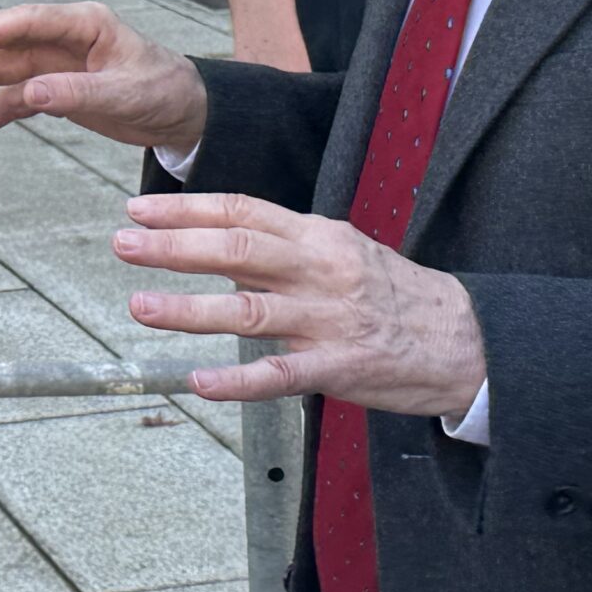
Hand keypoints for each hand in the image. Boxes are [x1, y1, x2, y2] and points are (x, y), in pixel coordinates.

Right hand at [0, 2, 208, 158]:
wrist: (186, 114)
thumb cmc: (165, 92)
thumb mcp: (125, 94)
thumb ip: (75, 92)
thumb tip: (28, 94)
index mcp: (84, 24)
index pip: (24, 21)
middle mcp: (64, 39)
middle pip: (4, 42)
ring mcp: (57, 64)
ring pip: (4, 73)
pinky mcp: (56, 89)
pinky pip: (15, 99)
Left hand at [116, 191, 486, 416]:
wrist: (468, 340)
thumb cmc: (395, 294)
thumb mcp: (344, 252)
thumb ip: (284, 246)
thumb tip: (218, 242)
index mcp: (319, 236)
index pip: (243, 212)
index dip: (187, 209)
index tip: (138, 209)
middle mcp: (321, 271)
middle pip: (238, 252)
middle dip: (174, 246)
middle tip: (123, 244)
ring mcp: (330, 320)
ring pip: (249, 311)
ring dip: (189, 310)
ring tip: (139, 306)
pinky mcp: (342, 368)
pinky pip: (281, 375)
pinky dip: (238, 380)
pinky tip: (199, 381)